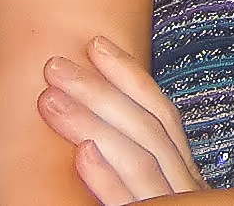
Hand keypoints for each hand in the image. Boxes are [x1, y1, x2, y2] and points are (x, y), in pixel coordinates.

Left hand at [36, 37, 203, 200]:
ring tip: (49, 98)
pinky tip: (82, 154)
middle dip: (101, 90)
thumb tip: (90, 125)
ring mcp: (171, 204)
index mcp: (182, 170)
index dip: (130, 74)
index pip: (161, 113)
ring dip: (92, 123)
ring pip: (138, 157)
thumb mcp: (142, 186)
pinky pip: (130, 200)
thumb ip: (128, 160)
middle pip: (148, 127)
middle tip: (55, 66)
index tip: (95, 43)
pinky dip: (107, 177)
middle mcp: (184, 183)